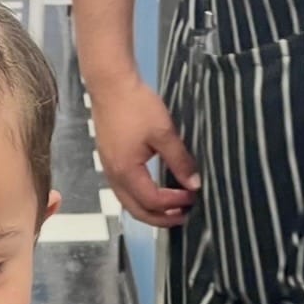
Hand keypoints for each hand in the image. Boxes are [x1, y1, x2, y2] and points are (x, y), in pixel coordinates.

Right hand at [89, 75, 200, 227]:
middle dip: (162, 219)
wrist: (110, 84)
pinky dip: (141, 200)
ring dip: (151, 212)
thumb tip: (194, 184)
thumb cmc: (137, 105)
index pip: (153, 201)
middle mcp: (115, 178)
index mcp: (127, 172)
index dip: (174, 203)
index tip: (192, 197)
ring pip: (130, 205)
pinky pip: (125, 193)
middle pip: (138, 211)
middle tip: (183, 216)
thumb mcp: (164, 132)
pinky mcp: (109, 164)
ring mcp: (109, 172)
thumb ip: (179, 160)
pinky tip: (154, 194)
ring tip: (171, 210)